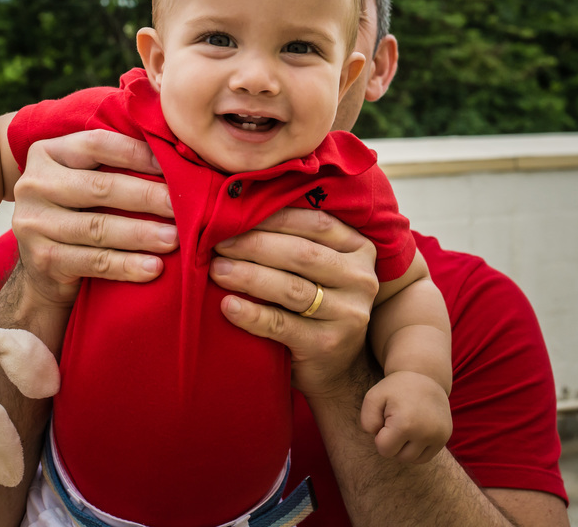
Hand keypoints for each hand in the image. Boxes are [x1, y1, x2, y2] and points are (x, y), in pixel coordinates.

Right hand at [11, 129, 176, 308]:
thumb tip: (174, 146)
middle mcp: (34, 184)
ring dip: (141, 234)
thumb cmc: (78, 214)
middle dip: (146, 196)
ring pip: (97, 227)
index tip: (173, 164)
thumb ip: (114, 162)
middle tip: (181, 206)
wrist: (43, 271)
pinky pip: (93, 261)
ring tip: (174, 239)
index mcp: (47, 153)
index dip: (137, 153)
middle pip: (99, 187)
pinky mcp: (42, 259)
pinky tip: (153, 268)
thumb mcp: (84, 180)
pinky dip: (126, 266)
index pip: (97, 144)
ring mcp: (33, 223)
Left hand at [208, 207, 379, 398]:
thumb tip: (241, 208)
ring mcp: (348, 314)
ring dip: (248, 275)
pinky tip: (227, 306)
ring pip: (291, 287)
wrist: (335, 369)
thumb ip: (295, 239)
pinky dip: (251, 314)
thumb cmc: (316, 305)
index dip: (273, 217)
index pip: (315, 223)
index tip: (234, 214)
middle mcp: (361, 279)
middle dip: (254, 244)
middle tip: (216, 242)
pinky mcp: (327, 345)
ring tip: (216, 270)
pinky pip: (282, 324)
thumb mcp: (319, 269)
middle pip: (301, 254)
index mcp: (359, 249)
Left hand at [359, 370, 451, 463]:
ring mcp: (438, 436)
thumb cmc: (395, 388)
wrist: (425, 376)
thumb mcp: (373, 397)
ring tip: (405, 425)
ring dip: (404, 447)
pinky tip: (414, 431)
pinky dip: (417, 449)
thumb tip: (377, 437)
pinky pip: (425, 457)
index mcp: (405, 424)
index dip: (380, 436)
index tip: (385, 419)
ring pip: (412, 459)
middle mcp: (425, 433)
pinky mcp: (445, 437)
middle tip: (396, 420)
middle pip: (399, 456)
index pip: (384, 449)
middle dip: (393, 442)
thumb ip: (367, 420)